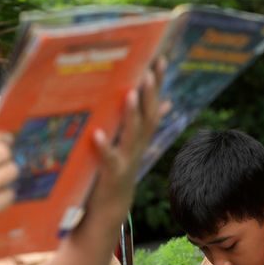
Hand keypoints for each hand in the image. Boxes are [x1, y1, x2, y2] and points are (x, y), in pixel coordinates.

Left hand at [89, 60, 167, 215]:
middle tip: (150, 71)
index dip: (158, 83)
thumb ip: (145, 122)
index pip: (153, 104)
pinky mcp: (113, 174)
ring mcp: (127, 159)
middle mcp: (138, 145)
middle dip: (150, 93)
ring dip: (132, 114)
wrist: (111, 206)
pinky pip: (109, 159)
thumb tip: (166, 103)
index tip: (161, 58)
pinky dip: (104, 147)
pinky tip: (96, 134)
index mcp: (141, 135)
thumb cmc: (117, 169)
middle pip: (148, 116)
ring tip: (129, 93)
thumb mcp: (131, 142)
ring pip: (133, 134)